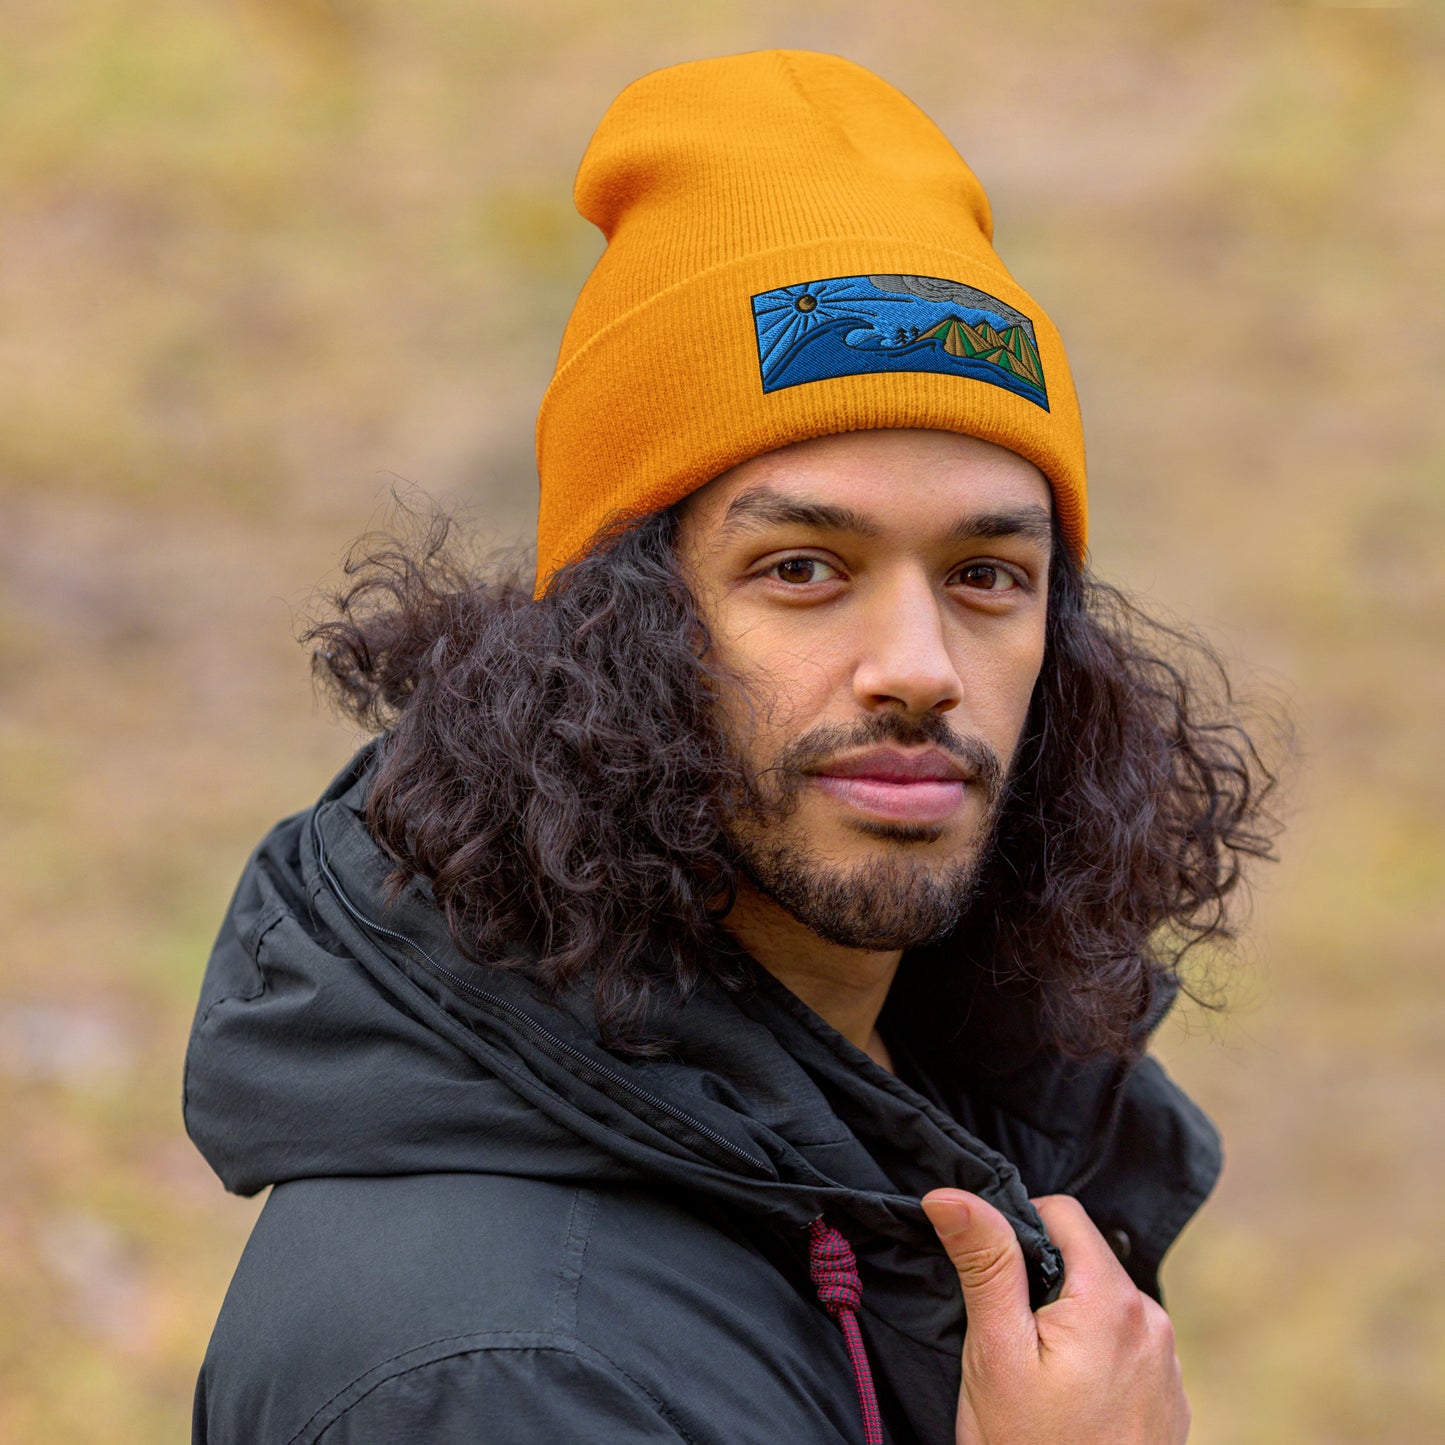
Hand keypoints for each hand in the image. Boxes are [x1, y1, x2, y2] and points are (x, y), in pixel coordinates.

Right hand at [921, 1190, 1189, 1444]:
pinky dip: (1094, 1357)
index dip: (1016, 1230)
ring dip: (1068, 1320)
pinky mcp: (1169, 1400)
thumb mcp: (995, 1352)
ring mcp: (1168, 1365)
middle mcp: (1153, 1322)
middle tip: (1008, 1340)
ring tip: (1037, 1379)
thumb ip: (985, 1263)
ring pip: (1103, 1304)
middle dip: (1041, 1282)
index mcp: (1113, 1300)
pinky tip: (1068, 1403)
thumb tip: (951, 1193)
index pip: (1063, 1213)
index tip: (991, 1279)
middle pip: (1084, 1259)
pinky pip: (1125, 1347)